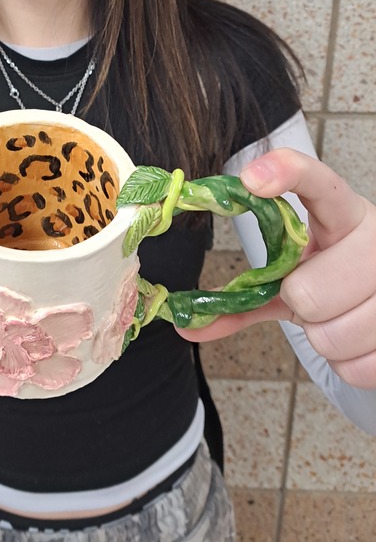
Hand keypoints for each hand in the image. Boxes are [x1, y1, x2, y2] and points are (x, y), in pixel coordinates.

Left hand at [180, 148, 375, 388]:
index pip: (319, 182)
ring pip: (331, 335)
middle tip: (307, 292)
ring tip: (337, 315)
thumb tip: (184, 324)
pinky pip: (355, 366)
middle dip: (298, 301)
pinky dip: (347, 362)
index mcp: (344, 213)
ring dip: (324, 336)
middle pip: (309, 289)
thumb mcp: (289, 276)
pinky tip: (358, 338)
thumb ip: (241, 295)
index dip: (286, 175)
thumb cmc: (331, 277)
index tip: (249, 180)